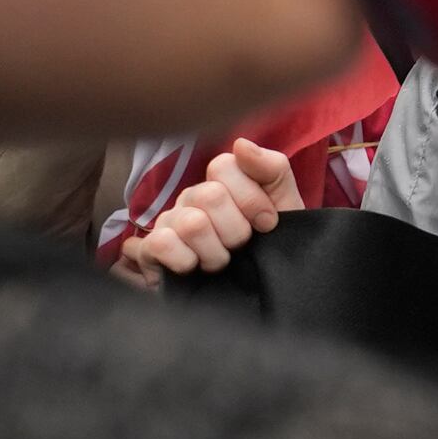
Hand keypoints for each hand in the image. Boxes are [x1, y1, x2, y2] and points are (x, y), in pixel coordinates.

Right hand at [112, 138, 292, 284]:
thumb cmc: (270, 248)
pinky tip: (195, 269)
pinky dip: (186, 261)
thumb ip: (272, 170)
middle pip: (210, 195)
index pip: (225, 165)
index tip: (267, 224)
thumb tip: (241, 143)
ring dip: (215, 252)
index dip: (253, 199)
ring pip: (190, 223)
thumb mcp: (286, 208)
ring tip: (221, 263)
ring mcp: (169, 221)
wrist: (260, 295)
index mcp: (222, 182)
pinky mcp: (151, 251)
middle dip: (236, 230)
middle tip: (241, 246)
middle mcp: (192, 197)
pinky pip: (162, 243)